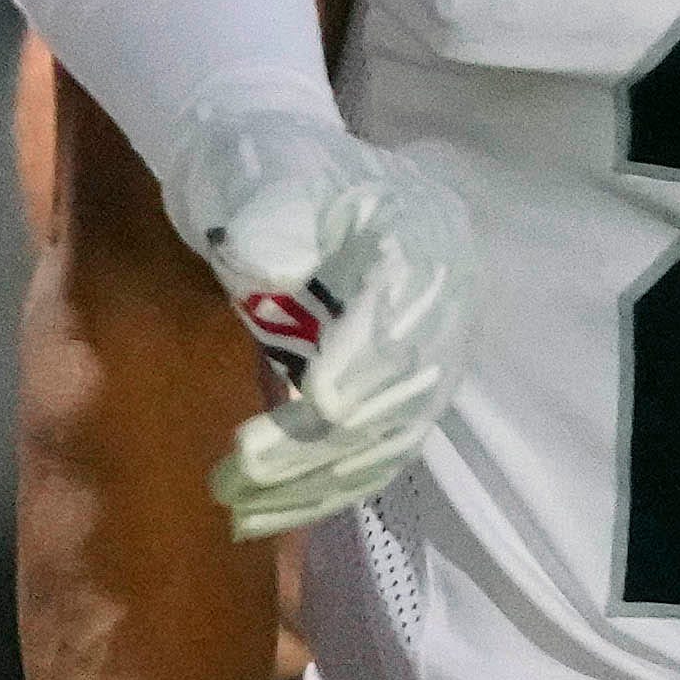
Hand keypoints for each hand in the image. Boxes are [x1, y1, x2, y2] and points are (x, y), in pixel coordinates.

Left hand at [156, 100, 479, 538]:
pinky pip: (372, 454)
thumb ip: (271, 216)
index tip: (313, 401)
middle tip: (243, 470)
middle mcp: (437, 302)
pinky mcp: (392, 391)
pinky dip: (323, 487)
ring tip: (242, 510)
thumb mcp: (266, 173)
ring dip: (317, 482)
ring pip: (386, 439)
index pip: (404, 314)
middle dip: (321, 440)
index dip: (363, 360)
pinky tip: (267, 512)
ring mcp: (420, 352)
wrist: (270, 172)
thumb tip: (270, 268)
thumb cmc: (266, 167)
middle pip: (397, 390)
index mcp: (422, 235)